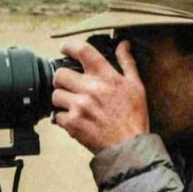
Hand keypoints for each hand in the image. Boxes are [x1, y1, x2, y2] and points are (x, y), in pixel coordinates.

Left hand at [51, 39, 148, 153]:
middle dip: (63, 79)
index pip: (83, 50)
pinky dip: (63, 119)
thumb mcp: (136, 86)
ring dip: (62, 100)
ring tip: (74, 106)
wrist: (129, 147)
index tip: (65, 48)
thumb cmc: (134, 118)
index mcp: (106, 76)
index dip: (69, 46)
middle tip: (69, 86)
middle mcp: (91, 88)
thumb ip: (127, 63)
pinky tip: (76, 121)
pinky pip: (56, 115)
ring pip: (56, 95)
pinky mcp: (72, 123)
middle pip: (60, 74)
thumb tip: (123, 44)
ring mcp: (80, 106)